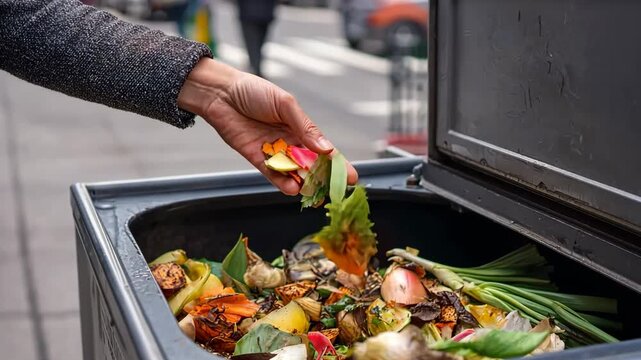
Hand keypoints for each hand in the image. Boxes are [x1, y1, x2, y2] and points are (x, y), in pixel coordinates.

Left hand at [178, 58, 357, 194]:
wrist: (220, 92)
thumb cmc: (253, 91)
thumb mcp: (284, 104)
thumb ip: (304, 126)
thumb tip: (326, 148)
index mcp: (300, 127)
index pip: (324, 149)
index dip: (338, 164)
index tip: (352, 177)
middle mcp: (289, 142)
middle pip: (311, 165)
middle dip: (323, 179)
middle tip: (333, 190)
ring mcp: (273, 152)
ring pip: (293, 173)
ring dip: (303, 183)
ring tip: (311, 191)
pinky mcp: (256, 159)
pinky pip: (272, 175)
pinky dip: (282, 183)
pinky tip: (292, 189)